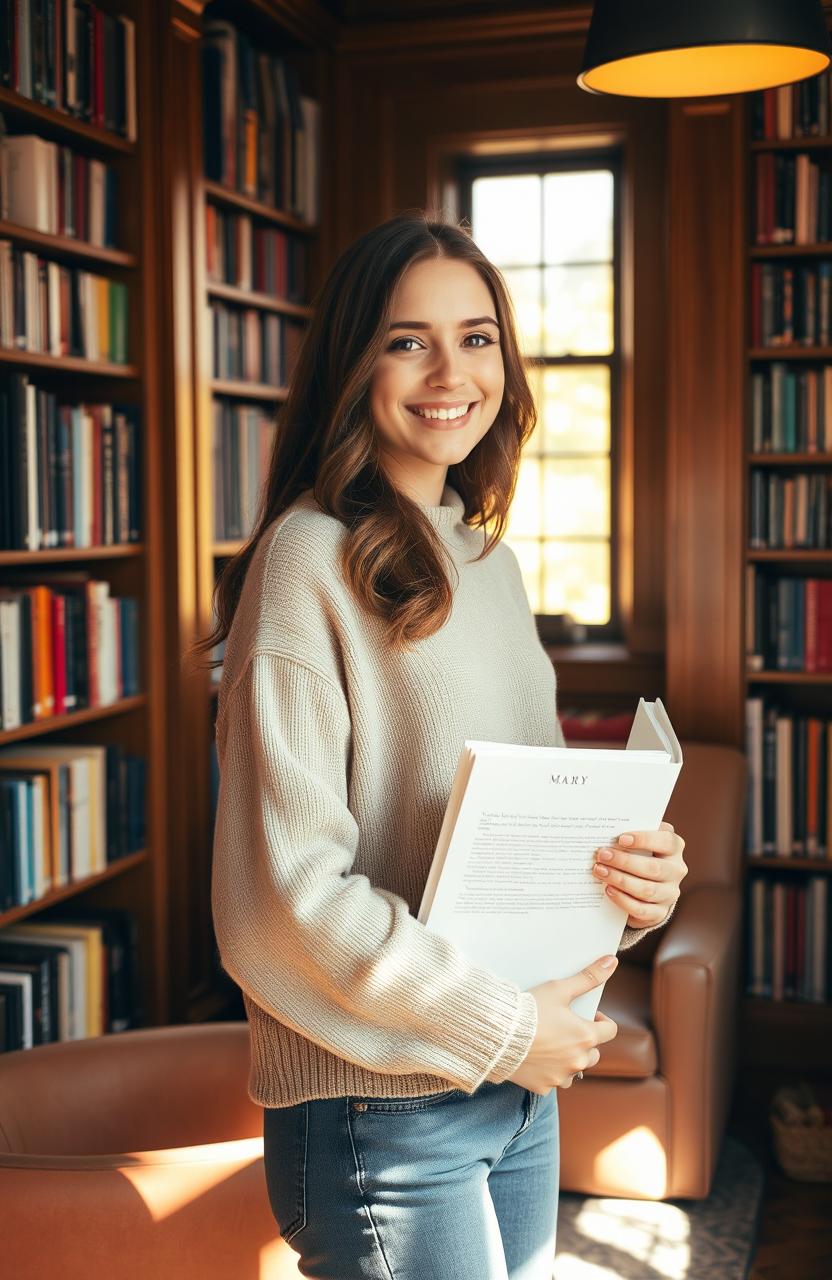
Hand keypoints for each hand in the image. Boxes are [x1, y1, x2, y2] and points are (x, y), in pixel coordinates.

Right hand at [507, 955, 619, 1095]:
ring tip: (551, 1044)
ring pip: (575, 1069)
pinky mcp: (544, 1087)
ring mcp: (561, 1076)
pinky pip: (554, 1081)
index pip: (610, 1030)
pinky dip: (550, 1072)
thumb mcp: (559, 989)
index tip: (588, 1014)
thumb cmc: (529, 1010)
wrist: (497, 1033)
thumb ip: (588, 977)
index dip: (601, 1020)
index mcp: (586, 1036)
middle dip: (585, 1041)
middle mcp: (578, 1060)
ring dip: (569, 1059)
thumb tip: (612, 961)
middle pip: (594, 1053)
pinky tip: (537, 1058)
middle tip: (565, 1028)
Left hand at [592, 820, 687, 928]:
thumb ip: (631, 835)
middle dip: (625, 862)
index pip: (667, 841)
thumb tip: (607, 833)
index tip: (621, 839)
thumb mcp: (640, 843)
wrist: (646, 888)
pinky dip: (622, 900)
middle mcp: (676, 871)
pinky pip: (641, 909)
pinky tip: (608, 890)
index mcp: (674, 848)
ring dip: (620, 880)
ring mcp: (670, 893)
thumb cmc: (640, 856)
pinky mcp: (659, 912)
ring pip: (647, 890)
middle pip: (654, 868)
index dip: (645, 839)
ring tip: (600, 871)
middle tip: (602, 855)